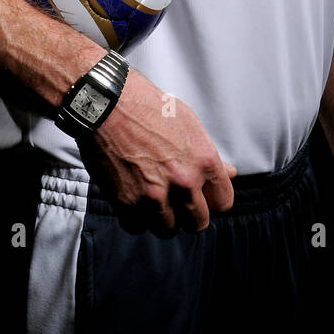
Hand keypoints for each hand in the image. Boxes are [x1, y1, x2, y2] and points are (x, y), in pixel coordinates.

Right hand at [77, 67, 236, 237]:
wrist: (104, 104)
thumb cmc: (146, 107)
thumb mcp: (187, 124)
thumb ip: (208, 155)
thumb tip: (229, 174)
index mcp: (203, 160)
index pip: (223, 202)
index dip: (211, 200)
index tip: (201, 197)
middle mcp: (184, 181)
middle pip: (198, 223)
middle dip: (188, 214)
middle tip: (175, 200)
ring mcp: (155, 195)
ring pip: (168, 230)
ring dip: (160, 217)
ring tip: (151, 197)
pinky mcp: (127, 203)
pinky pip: (136, 227)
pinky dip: (134, 217)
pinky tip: (132, 198)